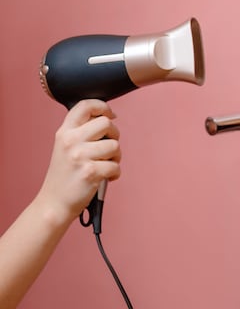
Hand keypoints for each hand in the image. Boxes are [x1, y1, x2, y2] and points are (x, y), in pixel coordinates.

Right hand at [35, 99, 120, 225]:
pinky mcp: (90, 172)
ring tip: (105, 166)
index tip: (111, 115)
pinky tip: (105, 178)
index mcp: (64, 132)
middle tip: (109, 148)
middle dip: (114, 135)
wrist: (54, 202)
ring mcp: (80, 156)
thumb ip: (81, 132)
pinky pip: (116, 166)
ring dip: (116, 157)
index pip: (85, 105)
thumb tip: (107, 119)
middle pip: (106, 123)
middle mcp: (70, 140)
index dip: (103, 107)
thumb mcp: (65, 147)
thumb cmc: (65, 175)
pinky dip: (115, 173)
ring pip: (114, 145)